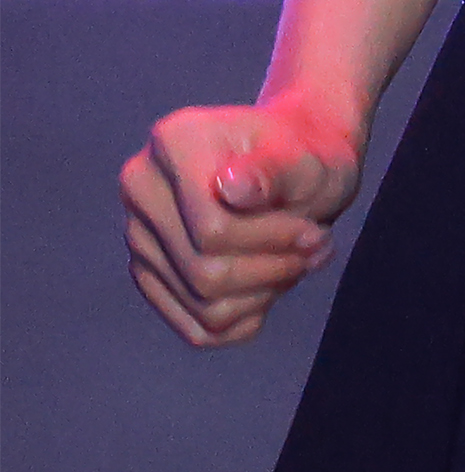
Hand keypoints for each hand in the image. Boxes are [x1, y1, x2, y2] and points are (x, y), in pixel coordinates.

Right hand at [119, 91, 361, 347]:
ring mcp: (140, 235)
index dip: (274, 242)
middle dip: (272, 271)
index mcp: (173, 142)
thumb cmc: (306, 156)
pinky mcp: (150, 275)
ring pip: (202, 307)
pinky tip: (271, 282)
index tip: (316, 232)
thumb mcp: (308, 158)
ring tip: (297, 260)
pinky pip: (197, 328)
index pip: (213, 232)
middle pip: (204, 274)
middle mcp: (142, 187)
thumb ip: (274, 171)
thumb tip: (232, 188)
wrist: (294, 162)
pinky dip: (245, 316)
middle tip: (317, 249)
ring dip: (264, 294)